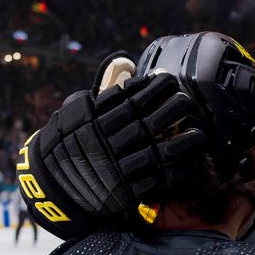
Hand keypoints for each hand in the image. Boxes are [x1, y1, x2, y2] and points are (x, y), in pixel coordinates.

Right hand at [37, 72, 205, 215]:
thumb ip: (105, 90)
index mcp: (94, 122)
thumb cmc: (71, 142)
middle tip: (186, 101)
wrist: (55, 186)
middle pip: (146, 125)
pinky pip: (155, 181)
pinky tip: (190, 162)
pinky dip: (175, 172)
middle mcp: (106, 144)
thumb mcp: (78, 111)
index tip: (169, 81)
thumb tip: (126, 62)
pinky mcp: (125, 192)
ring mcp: (116, 169)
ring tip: (199, 134)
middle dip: (170, 111)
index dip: (152, 90)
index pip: (128, 101)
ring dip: (181, 144)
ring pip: (156, 153)